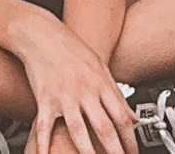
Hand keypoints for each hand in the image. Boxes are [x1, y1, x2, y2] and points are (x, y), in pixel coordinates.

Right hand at [7, 7, 136, 153]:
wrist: (41, 33)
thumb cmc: (70, 47)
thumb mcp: (100, 66)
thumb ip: (117, 93)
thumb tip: (133, 116)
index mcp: (100, 83)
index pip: (122, 117)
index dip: (130, 140)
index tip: (133, 152)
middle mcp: (85, 90)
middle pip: (104, 127)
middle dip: (115, 151)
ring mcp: (64, 96)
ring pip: (79, 130)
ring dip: (88, 153)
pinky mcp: (45, 99)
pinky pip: (45, 127)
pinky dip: (44, 145)